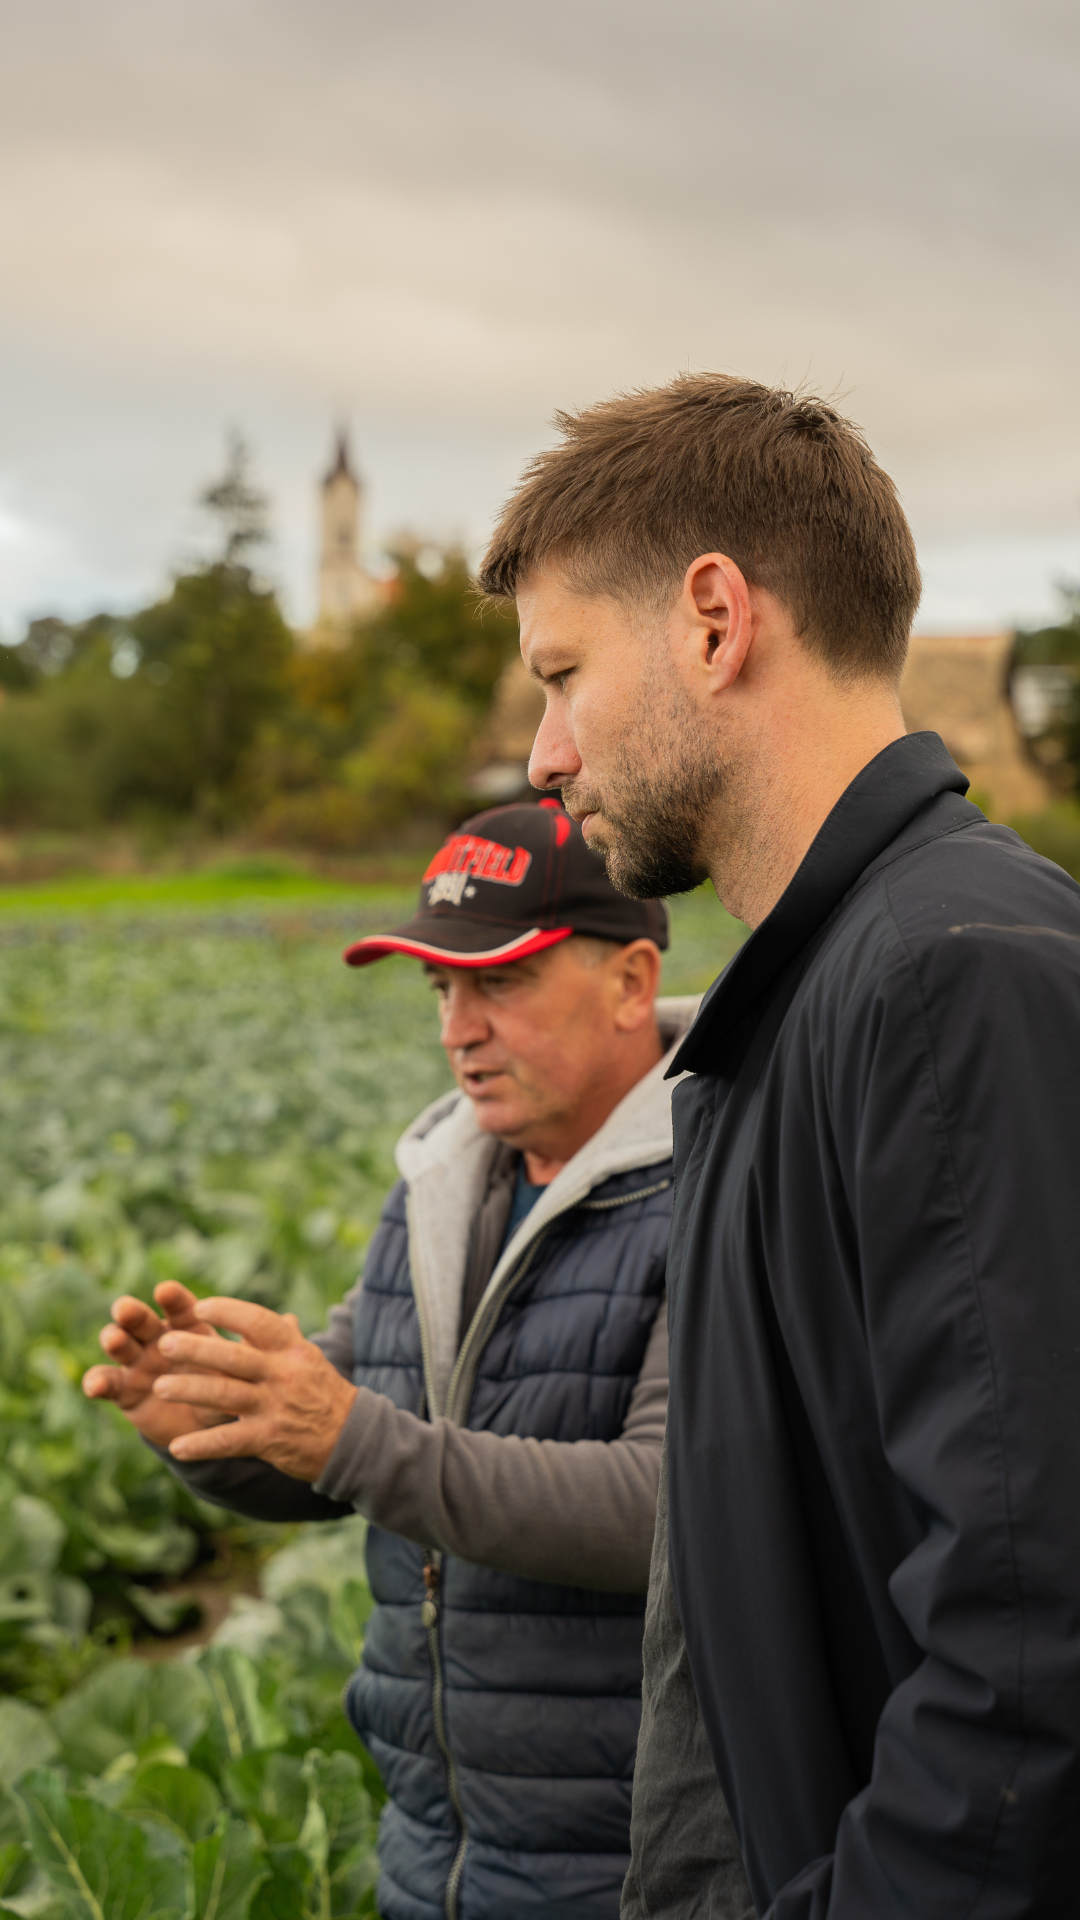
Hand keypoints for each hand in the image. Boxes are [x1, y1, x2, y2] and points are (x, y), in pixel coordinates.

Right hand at [82, 1281, 229, 1447]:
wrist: (200, 1425)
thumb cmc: (222, 1387)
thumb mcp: (234, 1374)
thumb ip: (241, 1358)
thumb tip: (282, 1328)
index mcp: (188, 1328)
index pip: (180, 1308)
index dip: (173, 1299)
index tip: (166, 1290)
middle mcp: (158, 1339)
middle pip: (142, 1321)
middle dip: (133, 1313)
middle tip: (125, 1308)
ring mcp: (137, 1362)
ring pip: (121, 1345)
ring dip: (115, 1339)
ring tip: (113, 1339)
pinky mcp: (122, 1389)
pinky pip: (106, 1383)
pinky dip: (97, 1383)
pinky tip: (93, 1388)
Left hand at [153, 1297, 357, 1482]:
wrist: (353, 1439)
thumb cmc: (323, 1392)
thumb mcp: (308, 1358)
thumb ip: (283, 1338)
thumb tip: (269, 1316)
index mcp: (292, 1349)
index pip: (258, 1321)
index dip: (228, 1311)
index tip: (199, 1306)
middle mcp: (283, 1374)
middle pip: (233, 1357)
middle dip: (196, 1349)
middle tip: (163, 1343)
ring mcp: (275, 1407)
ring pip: (224, 1395)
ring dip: (189, 1390)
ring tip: (159, 1388)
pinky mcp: (269, 1440)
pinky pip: (229, 1441)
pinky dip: (202, 1445)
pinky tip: (176, 1448)